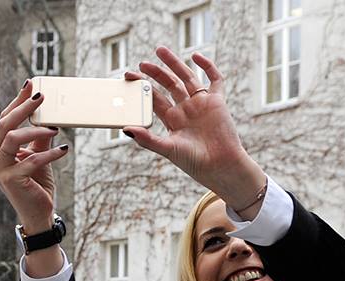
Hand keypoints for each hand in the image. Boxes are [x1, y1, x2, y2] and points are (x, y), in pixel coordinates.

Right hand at [0, 82, 68, 232]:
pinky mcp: (11, 180)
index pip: (4, 121)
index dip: (16, 102)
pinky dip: (49, 153)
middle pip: (4, 124)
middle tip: (42, 97)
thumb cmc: (37, 185)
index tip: (30, 86)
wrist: (39, 215)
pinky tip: (63, 150)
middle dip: (23, 108)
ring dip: (35, 130)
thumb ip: (38, 137)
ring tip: (55, 129)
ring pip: (12, 137)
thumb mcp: (38, 156)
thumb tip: (46, 113)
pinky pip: (31, 159)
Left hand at [122, 48, 265, 213]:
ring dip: (174, 63)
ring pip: (187, 77)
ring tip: (160, 51)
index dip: (143, 88)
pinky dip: (207, 66)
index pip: (155, 99)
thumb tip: (125, 128)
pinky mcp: (217, 101)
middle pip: (169, 85)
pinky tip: (196, 56)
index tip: (129, 77)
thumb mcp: (167, 149)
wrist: (219, 166)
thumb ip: (147, 138)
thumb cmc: (193, 162)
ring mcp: (201, 104)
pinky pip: (214, 79)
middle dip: (156, 73)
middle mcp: (185, 109)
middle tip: (141, 62)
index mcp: (172, 120)